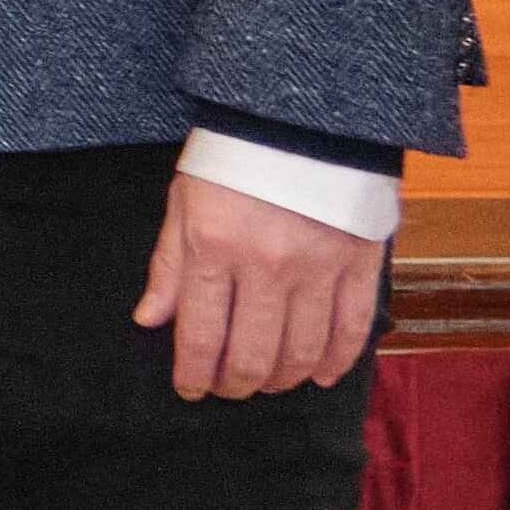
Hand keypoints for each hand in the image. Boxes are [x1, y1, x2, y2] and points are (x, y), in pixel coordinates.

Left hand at [136, 173, 386, 399]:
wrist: (298, 119)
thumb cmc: (231, 162)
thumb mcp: (183, 204)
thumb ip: (169, 267)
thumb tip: (149, 320)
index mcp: (215, 249)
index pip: (202, 335)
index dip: (194, 374)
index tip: (189, 390)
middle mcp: (267, 265)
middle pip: (254, 353)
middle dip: (237, 384)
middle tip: (228, 390)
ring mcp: (319, 267)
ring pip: (302, 349)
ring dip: (283, 379)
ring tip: (268, 385)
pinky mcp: (359, 262)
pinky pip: (352, 327)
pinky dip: (336, 360)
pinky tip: (320, 375)